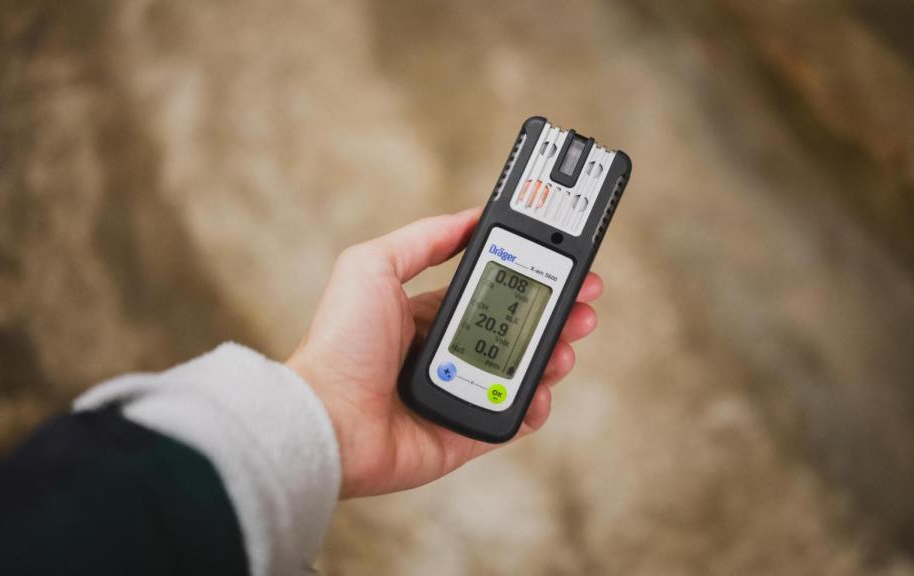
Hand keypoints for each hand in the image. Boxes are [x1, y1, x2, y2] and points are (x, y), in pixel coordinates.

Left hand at [286, 208, 601, 498]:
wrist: (328, 418)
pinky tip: (541, 391)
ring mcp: (458, 394)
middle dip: (555, 315)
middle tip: (584, 305)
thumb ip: (423, 239)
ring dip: (552, 356)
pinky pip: (511, 420)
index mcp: (425, 316)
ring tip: (567, 345)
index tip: (560, 266)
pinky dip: (534, 407)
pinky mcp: (465, 433)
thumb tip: (470, 218)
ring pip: (521, 373)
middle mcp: (445, 354)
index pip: (490, 293)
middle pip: (515, 330)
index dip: (526, 279)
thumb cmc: (341, 342)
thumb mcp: (373, 266)